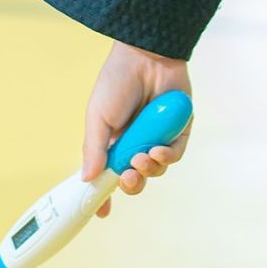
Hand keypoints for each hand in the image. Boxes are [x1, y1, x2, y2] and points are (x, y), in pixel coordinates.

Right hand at [80, 40, 192, 218]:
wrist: (147, 55)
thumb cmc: (118, 82)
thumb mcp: (98, 117)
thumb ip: (95, 149)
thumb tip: (88, 180)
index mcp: (113, 142)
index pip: (109, 175)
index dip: (105, 194)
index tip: (100, 212)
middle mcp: (136, 142)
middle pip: (135, 178)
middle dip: (131, 184)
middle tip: (126, 178)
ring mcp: (158, 137)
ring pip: (156, 169)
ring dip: (148, 169)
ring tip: (142, 157)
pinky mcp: (179, 129)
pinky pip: (175, 154)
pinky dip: (166, 158)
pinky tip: (157, 151)